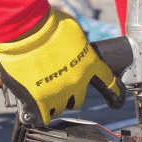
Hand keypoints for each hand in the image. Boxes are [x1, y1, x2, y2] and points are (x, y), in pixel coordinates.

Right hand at [0, 8, 120, 125]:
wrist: (25, 30)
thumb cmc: (45, 23)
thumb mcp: (72, 30)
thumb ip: (76, 44)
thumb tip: (72, 46)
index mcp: (90, 63)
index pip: (108, 81)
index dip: (113, 91)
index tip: (117, 99)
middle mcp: (78, 82)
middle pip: (78, 100)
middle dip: (68, 95)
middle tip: (56, 85)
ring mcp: (59, 93)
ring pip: (59, 108)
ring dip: (51, 102)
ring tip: (39, 90)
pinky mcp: (39, 100)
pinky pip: (42, 117)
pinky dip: (40, 115)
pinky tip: (35, 110)